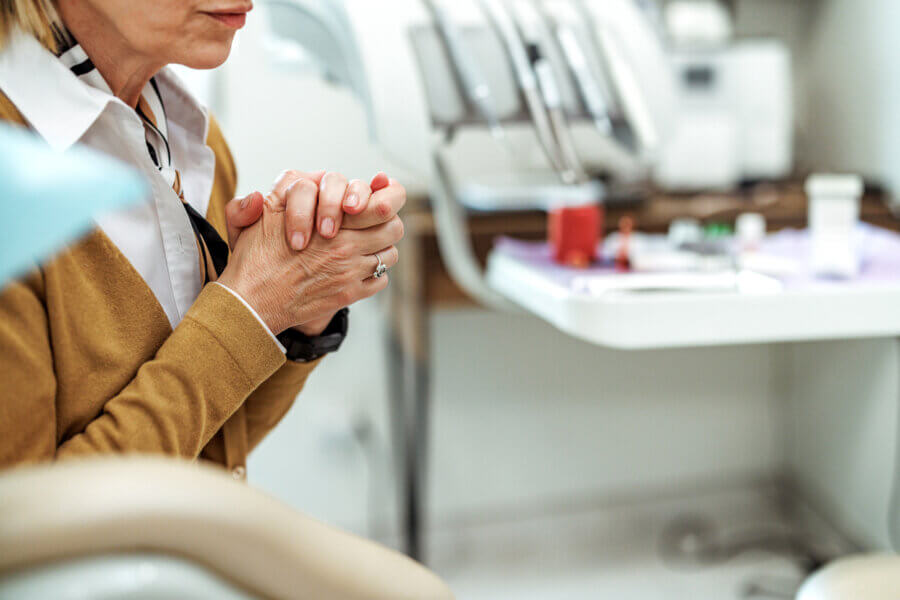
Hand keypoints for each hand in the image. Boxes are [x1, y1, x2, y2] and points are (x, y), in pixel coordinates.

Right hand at [217, 185, 404, 335]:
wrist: (251, 302)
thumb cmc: (255, 256)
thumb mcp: (267, 212)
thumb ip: (288, 187)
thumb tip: (314, 176)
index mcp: (330, 221)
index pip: (382, 205)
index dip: (387, 198)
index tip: (380, 199)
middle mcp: (346, 246)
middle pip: (394, 227)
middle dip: (387, 222)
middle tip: (374, 222)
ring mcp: (350, 272)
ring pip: (390, 254)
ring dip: (382, 248)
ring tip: (366, 246)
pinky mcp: (349, 295)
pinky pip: (381, 280)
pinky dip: (374, 274)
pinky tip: (358, 269)